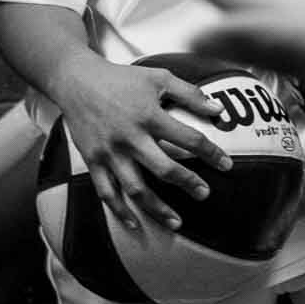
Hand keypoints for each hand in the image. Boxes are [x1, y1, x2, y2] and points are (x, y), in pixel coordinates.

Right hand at [48, 56, 230, 232]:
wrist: (77, 81)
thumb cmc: (122, 79)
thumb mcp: (160, 78)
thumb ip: (191, 94)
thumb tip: (219, 111)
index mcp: (150, 116)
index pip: (188, 139)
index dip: (211, 153)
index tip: (227, 165)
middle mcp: (130, 138)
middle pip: (164, 168)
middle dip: (187, 183)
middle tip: (205, 194)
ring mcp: (110, 153)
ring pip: (135, 188)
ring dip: (157, 208)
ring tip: (177, 222)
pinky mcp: (93, 161)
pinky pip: (106, 192)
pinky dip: (120, 211)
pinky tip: (135, 225)